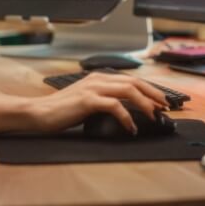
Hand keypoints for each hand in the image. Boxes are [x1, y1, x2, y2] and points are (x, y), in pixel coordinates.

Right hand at [27, 72, 169, 134]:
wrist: (39, 113)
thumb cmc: (62, 110)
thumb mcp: (87, 101)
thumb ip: (103, 100)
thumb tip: (124, 110)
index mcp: (99, 77)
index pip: (131, 79)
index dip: (149, 89)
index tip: (160, 100)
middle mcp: (98, 78)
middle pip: (134, 82)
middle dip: (153, 94)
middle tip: (165, 106)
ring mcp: (93, 88)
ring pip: (128, 90)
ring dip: (145, 103)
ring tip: (153, 115)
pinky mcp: (88, 100)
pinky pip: (115, 106)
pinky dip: (127, 116)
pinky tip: (131, 127)